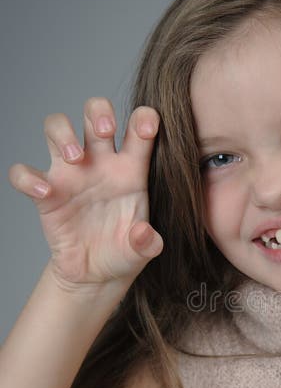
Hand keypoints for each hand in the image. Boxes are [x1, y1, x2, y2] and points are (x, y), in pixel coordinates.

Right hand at [8, 98, 162, 291]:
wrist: (95, 275)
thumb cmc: (122, 252)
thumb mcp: (142, 251)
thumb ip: (148, 242)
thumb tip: (144, 235)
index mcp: (130, 169)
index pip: (138, 128)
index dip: (144, 118)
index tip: (149, 128)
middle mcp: (99, 163)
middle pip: (94, 113)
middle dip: (99, 112)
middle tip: (106, 131)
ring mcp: (70, 174)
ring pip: (57, 127)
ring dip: (63, 132)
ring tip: (75, 156)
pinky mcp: (45, 194)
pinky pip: (25, 174)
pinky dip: (28, 178)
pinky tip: (45, 192)